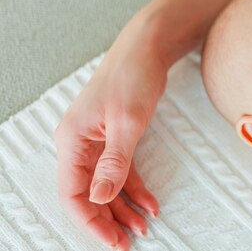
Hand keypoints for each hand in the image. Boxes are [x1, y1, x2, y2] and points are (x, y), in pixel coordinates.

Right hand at [55, 26, 162, 249]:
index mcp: (73, 141)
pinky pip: (122, 170)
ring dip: (124, 207)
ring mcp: (97, 141)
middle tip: (130, 241)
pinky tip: (151, 202)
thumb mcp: (127, 123)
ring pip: (107, 185)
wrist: (147, 48)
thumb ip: (114, 162)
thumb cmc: (133, 77)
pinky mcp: (115, 137)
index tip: (113, 240)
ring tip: (144, 227)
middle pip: (90, 193)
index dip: (91, 221)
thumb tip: (100, 197)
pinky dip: (135, 187)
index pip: (73, 194)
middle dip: (110, 219)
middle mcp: (80, 144)